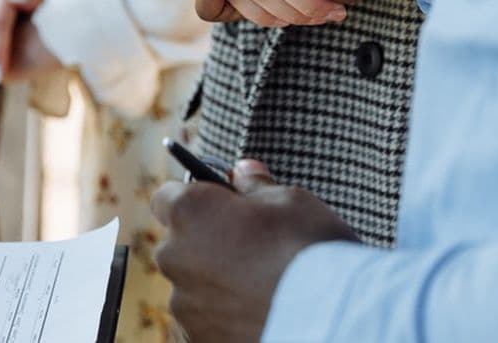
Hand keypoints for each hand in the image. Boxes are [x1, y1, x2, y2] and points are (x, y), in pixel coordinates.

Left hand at [150, 159, 359, 341]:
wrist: (330, 318)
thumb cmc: (310, 249)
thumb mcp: (291, 200)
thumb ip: (256, 186)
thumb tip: (243, 172)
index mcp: (190, 212)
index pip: (167, 197)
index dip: (195, 197)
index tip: (221, 201)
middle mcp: (175, 257)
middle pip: (180, 243)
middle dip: (207, 241)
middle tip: (252, 245)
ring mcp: (184, 304)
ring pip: (194, 284)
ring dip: (217, 281)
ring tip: (262, 285)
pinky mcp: (198, 338)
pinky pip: (205, 318)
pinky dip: (224, 313)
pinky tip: (258, 309)